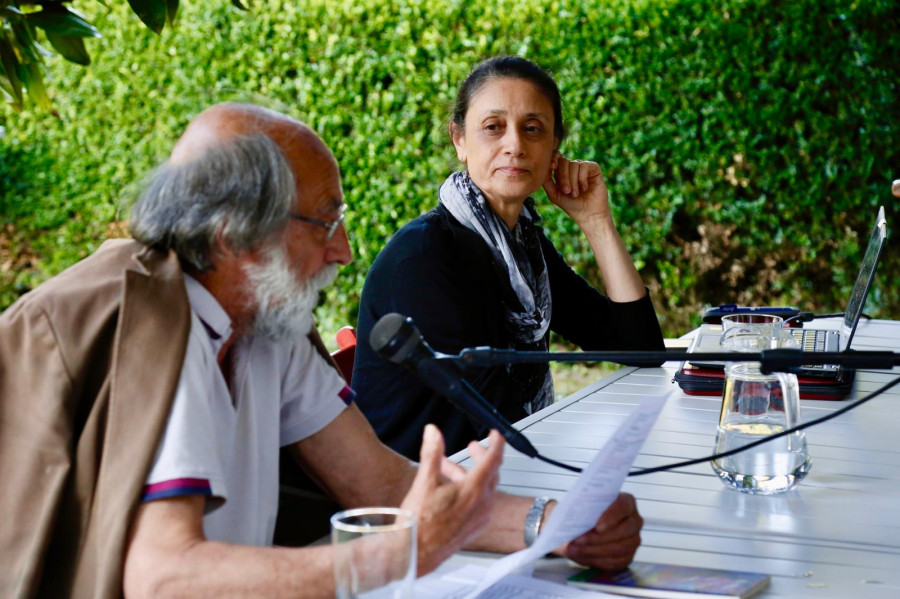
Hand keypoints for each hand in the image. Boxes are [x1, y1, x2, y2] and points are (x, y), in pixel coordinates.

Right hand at [400, 425, 503, 574]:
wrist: (415, 553)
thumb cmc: (419, 522)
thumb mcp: (424, 481)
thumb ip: (432, 453)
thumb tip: (433, 432)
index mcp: (473, 490)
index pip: (494, 459)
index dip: (496, 442)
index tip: (494, 434)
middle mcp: (482, 504)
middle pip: (491, 472)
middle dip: (481, 456)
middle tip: (472, 447)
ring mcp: (480, 518)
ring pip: (484, 488)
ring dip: (470, 474)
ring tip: (447, 469)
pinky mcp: (475, 528)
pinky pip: (480, 503)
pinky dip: (470, 491)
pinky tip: (450, 491)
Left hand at [542, 153, 611, 225]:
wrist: (588, 214)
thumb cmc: (571, 206)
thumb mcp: (554, 195)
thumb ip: (546, 182)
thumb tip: (542, 169)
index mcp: (562, 172)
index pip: (556, 158)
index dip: (553, 159)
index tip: (552, 167)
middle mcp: (573, 168)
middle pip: (563, 161)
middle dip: (563, 177)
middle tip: (567, 191)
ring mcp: (583, 167)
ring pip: (574, 164)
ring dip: (573, 181)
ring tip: (575, 194)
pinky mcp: (594, 169)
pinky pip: (584, 166)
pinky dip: (582, 178)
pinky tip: (585, 188)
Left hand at [560, 493, 642, 570]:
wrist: (583, 526)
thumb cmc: (585, 513)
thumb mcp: (582, 506)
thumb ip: (584, 509)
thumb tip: (579, 519)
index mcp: (626, 502)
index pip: (623, 506)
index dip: (611, 517)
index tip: (597, 526)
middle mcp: (634, 521)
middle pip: (622, 531)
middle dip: (598, 538)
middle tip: (578, 540)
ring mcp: (633, 540)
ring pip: (617, 549)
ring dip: (593, 550)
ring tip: (574, 549)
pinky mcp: (627, 557)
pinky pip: (614, 562)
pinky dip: (595, 559)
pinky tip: (581, 555)